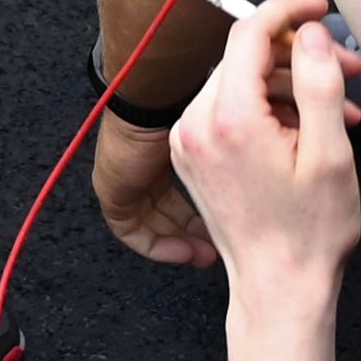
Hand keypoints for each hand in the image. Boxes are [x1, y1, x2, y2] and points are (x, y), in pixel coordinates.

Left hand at [92, 117, 218, 269]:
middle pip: (167, 214)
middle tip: (219, 249)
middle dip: (195, 235)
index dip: (203, 215)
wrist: (152, 105)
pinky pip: (132, 232)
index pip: (179, 197)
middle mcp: (140, 172)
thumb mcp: (204, 138)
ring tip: (207, 255)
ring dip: (181, 245)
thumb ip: (218, 155)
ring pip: (152, 227)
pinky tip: (184, 251)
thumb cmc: (180, 110)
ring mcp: (123, 184)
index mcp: (159, 157)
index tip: (225, 226)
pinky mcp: (112, 196)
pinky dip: (159, 246)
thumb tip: (247, 169)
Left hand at [170, 0, 360, 302]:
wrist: (279, 289)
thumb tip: (312, 32)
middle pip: (248, 58)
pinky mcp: (194, 155)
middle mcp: (196, 123)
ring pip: (242, 83)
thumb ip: (320, 84)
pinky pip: (231, 110)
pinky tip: (311, 128)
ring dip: (291, 85)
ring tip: (344, 108)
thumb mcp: (331, 154)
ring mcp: (190, 141)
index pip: (250, 32)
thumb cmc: (312, 232)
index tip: (323, 7)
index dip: (289, 10)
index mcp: (228, 118)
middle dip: (301, 56)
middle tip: (353, 71)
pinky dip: (270, 109)